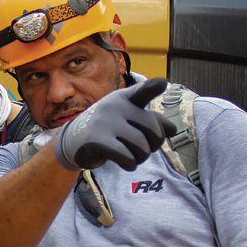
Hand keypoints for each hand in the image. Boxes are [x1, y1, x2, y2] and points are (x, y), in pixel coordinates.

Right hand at [54, 77, 175, 170]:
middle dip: (154, 144)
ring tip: (135, 157)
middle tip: (145, 149)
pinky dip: (131, 164)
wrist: (73, 140)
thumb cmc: (108, 128)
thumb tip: (173, 130)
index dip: (153, 87)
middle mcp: (115, 106)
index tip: (162, 83)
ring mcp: (105, 122)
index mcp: (124, 98)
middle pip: (152, 129)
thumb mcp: (128, 119)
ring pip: (141, 146)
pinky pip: (126, 157)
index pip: (142, 92)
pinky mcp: (97, 140)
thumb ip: (152, 121)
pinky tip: (128, 163)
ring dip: (142, 157)